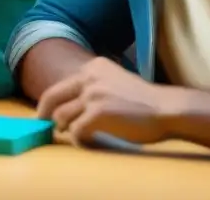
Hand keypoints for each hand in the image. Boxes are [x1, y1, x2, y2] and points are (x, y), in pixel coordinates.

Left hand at [37, 56, 179, 145]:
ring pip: (62, 116)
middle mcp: (89, 77)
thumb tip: (74, 105)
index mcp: (93, 67)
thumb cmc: (145, 101)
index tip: (47, 112)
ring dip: (65, 129)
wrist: (167, 109)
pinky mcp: (97, 113)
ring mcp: (92, 94)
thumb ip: (95, 86)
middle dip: (44, 113)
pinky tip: (88, 143)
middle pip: (52, 96)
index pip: (62, 84)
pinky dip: (79, 140)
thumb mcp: (116, 81)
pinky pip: (76, 131)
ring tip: (74, 136)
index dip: (51, 101)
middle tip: (42, 125)